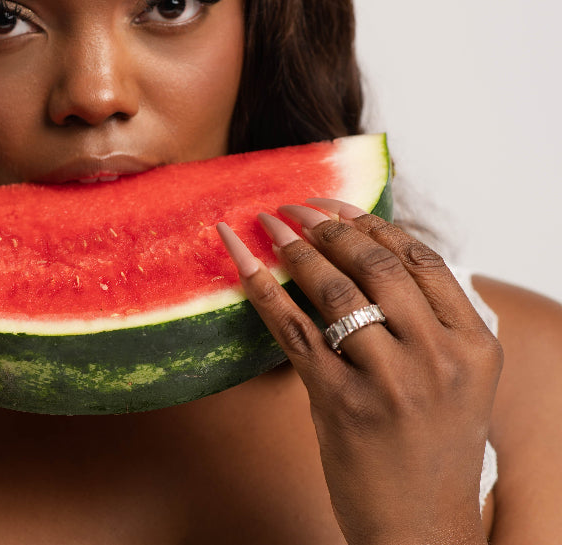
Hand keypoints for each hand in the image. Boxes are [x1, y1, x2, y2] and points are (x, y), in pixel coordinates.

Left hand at [217, 200, 501, 544]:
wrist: (420, 530)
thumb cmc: (431, 452)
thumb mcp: (458, 384)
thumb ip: (431, 326)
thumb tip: (374, 262)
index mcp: (473, 344)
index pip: (421, 260)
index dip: (372, 223)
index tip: (337, 204)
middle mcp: (437, 356)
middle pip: (376, 265)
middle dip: (329, 226)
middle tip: (294, 208)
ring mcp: (390, 380)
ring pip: (334, 291)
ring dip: (294, 248)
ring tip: (268, 226)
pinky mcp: (341, 402)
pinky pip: (293, 329)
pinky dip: (262, 288)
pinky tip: (241, 260)